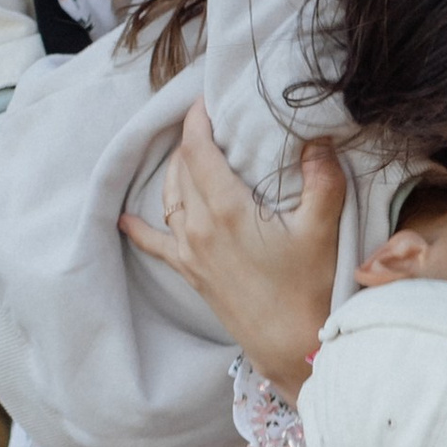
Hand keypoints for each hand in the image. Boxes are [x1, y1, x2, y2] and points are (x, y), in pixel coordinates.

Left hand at [122, 101, 343, 397]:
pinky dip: (139, 226)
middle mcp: (198, 227)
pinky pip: (155, 242)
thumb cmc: (309, 289)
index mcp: (225, 209)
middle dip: (191, 138)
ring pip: (170, 196)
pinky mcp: (190, 272)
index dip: (198, 119)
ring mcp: (189, 251)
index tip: (207, 99)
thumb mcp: (322, 229)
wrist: (292, 347)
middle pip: (182, 167)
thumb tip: (317, 139)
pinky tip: (124, 218)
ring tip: (191, 150)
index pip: (197, 148)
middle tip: (209, 119)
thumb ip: (321, 179)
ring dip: (177, 169)